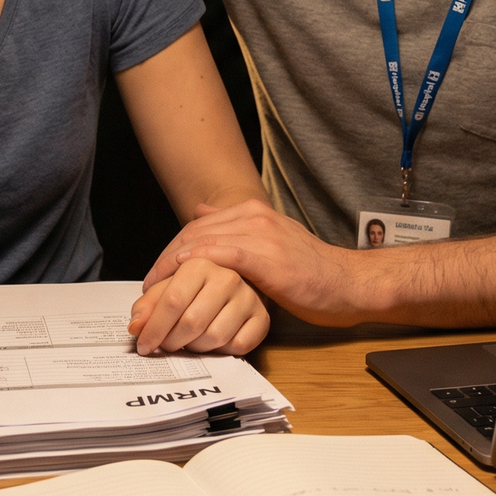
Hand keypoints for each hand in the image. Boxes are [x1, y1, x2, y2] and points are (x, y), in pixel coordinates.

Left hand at [128, 258, 268, 355]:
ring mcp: (248, 298)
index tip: (144, 345)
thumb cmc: (196, 290)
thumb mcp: (167, 290)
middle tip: (165, 345)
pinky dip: (221, 351)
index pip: (171, 302)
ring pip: (214, 337)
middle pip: (191, 322)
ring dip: (195, 347)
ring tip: (189, 340)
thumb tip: (136, 326)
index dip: (154, 328)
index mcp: (200, 264)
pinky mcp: (262, 318)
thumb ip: (147, 306)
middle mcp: (228, 278)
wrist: (235, 285)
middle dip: (172, 341)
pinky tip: (213, 341)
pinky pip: (237, 346)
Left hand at [144, 199, 372, 328]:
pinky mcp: (269, 255)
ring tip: (156, 286)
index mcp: (253, 211)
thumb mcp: (270, 241)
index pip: (198, 225)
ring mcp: (262, 233)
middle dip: (166, 257)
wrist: (347, 283)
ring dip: (174, 263)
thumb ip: (236, 227)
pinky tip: (182, 270)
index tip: (155, 273)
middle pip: (195, 231)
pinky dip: (199, 258)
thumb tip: (201, 210)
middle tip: (148, 283)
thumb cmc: (310, 271)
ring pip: (204, 240)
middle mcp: (255, 215)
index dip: (171, 248)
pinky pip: (225, 253)